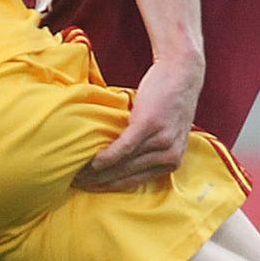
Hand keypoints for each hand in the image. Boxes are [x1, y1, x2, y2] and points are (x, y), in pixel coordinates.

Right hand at [73, 57, 203, 192]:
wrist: (182, 73)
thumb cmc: (169, 102)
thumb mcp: (166, 133)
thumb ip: (149, 151)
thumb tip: (120, 164)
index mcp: (172, 162)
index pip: (135, 181)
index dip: (109, 186)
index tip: (89, 187)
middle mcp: (170, 156)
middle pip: (126, 175)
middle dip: (100, 182)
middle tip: (76, 182)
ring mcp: (161, 141)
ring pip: (123, 164)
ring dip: (98, 171)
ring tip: (78, 173)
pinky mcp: (150, 125)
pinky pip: (124, 147)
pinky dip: (106, 156)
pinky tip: (92, 161)